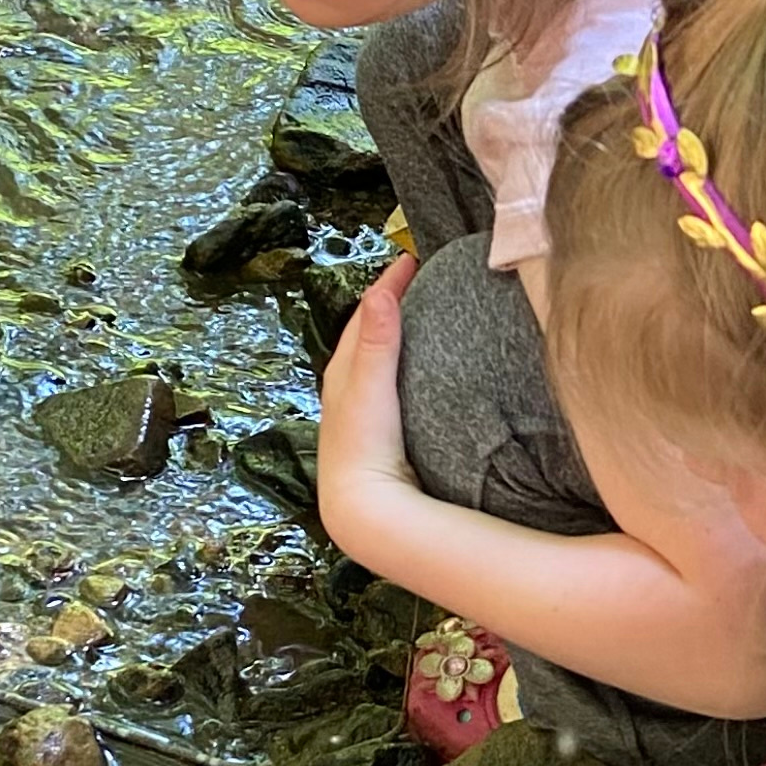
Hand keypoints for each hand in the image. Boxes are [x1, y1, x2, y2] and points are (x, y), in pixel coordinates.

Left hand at [315, 251, 417, 541]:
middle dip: (389, 303)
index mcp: (344, 370)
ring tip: (421, 319)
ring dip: (393, 335)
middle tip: (417, 281)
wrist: (361, 506)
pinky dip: (401, 367)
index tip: (412, 259)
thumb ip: (378, 341)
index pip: (366, 313)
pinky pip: (388, 384)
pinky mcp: (375, 434)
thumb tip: (381, 291)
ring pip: (375, 359)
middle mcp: (346, 387)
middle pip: (368, 333)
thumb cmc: (363, 445)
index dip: (388, 284)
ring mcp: (360, 412)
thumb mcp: (371, 387)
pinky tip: (422, 376)